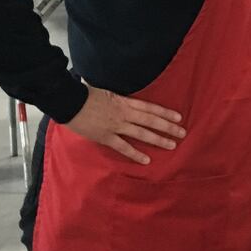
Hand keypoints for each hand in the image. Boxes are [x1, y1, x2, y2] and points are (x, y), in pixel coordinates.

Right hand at [63, 84, 184, 164]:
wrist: (68, 101)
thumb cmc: (84, 93)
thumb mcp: (106, 91)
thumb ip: (117, 97)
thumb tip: (123, 99)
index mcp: (124, 101)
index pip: (150, 107)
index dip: (165, 112)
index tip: (178, 117)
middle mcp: (124, 113)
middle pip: (151, 120)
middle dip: (168, 127)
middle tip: (182, 133)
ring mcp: (115, 126)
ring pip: (142, 133)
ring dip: (158, 139)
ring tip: (172, 145)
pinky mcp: (105, 136)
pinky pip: (123, 147)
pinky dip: (135, 153)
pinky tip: (147, 160)